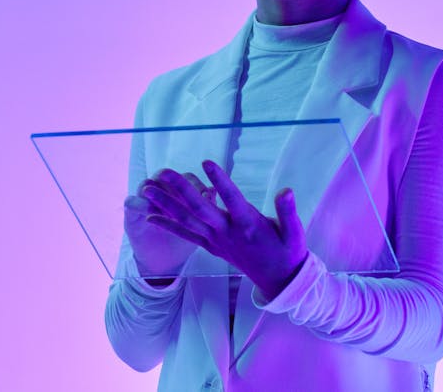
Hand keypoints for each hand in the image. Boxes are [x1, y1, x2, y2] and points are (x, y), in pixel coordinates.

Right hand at [123, 172, 216, 277]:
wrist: (163, 262)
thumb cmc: (183, 240)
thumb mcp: (197, 225)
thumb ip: (205, 209)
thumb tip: (214, 190)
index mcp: (177, 192)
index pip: (186, 178)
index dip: (196, 185)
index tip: (208, 197)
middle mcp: (159, 191)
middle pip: (165, 176)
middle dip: (176, 185)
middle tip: (187, 200)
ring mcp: (143, 200)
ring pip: (146, 184)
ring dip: (158, 194)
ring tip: (169, 209)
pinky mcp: (131, 213)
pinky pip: (131, 202)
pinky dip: (141, 205)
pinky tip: (150, 217)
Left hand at [142, 159, 308, 300]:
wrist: (279, 280)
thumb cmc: (288, 251)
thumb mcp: (295, 232)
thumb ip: (288, 211)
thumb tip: (286, 190)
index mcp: (249, 225)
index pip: (232, 199)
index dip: (220, 181)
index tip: (206, 162)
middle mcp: (228, 232)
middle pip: (200, 208)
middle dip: (179, 189)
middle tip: (162, 172)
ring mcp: (216, 241)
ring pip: (187, 221)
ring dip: (166, 204)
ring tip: (148, 189)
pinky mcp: (211, 247)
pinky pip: (186, 235)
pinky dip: (168, 226)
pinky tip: (150, 217)